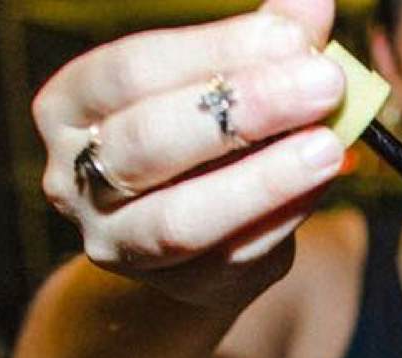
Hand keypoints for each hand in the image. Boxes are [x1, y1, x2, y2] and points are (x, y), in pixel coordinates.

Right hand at [32, 0, 345, 308]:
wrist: (191, 241)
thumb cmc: (203, 141)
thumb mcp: (219, 84)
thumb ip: (261, 45)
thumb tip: (311, 3)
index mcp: (72, 105)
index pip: (132, 70)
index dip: (215, 50)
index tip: (293, 36)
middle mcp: (75, 177)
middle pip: (149, 140)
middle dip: (246, 108)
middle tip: (325, 83)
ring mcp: (120, 241)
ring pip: (182, 217)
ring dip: (264, 179)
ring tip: (330, 146)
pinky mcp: (178, 285)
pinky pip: (234, 254)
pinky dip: (283, 216)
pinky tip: (321, 184)